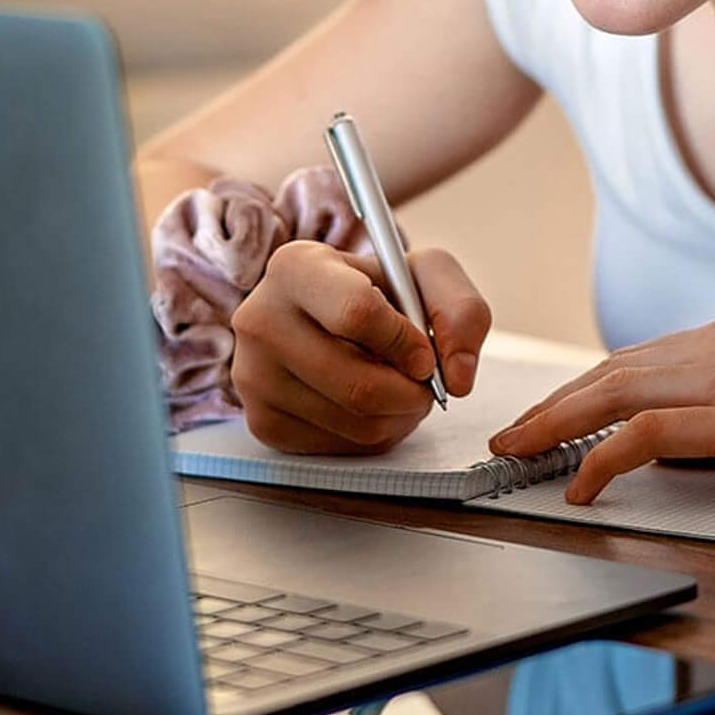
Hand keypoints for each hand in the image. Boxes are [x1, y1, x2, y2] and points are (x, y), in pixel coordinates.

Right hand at [229, 241, 491, 453]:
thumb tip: (458, 378)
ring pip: (353, 422)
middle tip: (423, 384)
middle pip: (357, 385)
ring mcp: (253, 376)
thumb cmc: (375, 291)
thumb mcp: (425, 275)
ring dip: (399, 416)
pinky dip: (374, 434)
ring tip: (400, 390)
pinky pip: (339, 447)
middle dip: (411, 393)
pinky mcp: (262, 421)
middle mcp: (260, 319)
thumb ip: (461, 311)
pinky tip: (370, 406)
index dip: (406, 343)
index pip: (357, 314)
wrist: (325, 315)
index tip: (424, 354)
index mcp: (296, 267)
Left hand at [486, 308, 714, 503]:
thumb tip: (699, 454)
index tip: (548, 417)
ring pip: (617, 392)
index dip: (585, 389)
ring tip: (516, 454)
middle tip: (507, 434)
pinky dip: (603, 456)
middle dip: (553, 403)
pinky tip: (579, 484)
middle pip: (614, 370)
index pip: (641, 360)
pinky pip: (651, 434)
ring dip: (557, 425)